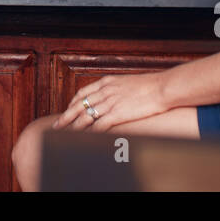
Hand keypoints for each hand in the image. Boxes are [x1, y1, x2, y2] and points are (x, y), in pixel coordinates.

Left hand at [54, 71, 169, 131]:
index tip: (67, 110)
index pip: (83, 92)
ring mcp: (110, 102)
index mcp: (107, 82)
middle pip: (79, 104)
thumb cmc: (150, 86)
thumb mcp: (128, 83)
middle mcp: (105, 91)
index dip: (73, 103)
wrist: (162, 87)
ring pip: (85, 116)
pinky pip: (99, 125)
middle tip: (57, 125)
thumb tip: (113, 97)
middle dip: (66, 116)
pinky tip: (85, 138)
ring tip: (65, 134)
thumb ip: (116, 89)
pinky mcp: (117, 113)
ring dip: (74, 126)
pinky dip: (90, 132)